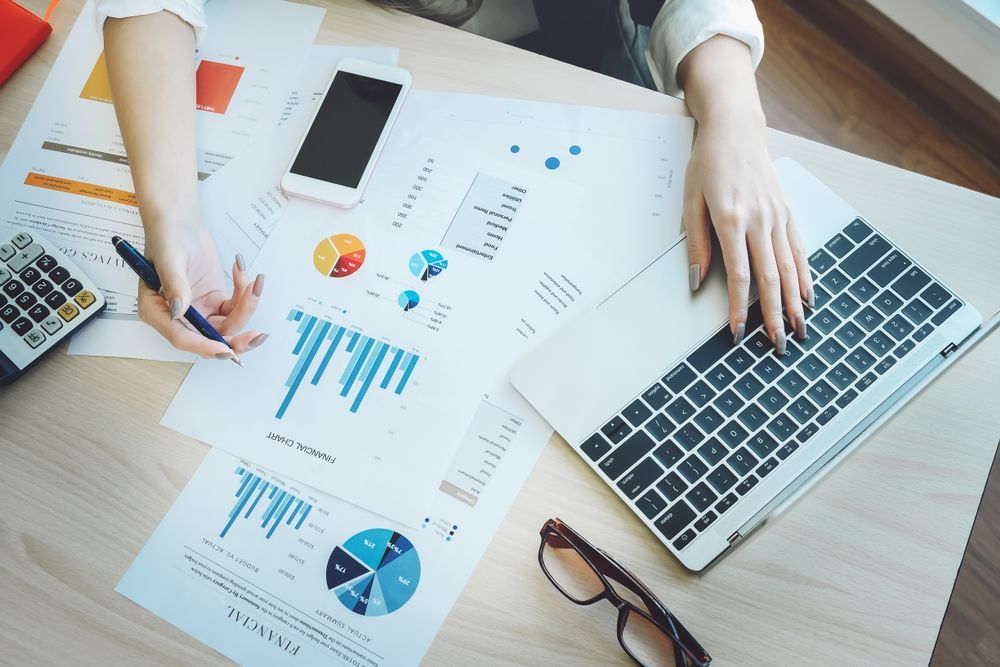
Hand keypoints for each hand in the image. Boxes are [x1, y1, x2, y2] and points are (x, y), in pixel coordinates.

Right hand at [138, 220, 267, 357]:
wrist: (180, 222)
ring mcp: (199, 310)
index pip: (182, 338)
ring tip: (254, 283)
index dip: (204, 347)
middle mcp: (179, 316)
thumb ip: (175, 285)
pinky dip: (245, 293)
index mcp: (157, 311)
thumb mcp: (169, 258)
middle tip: (257, 336)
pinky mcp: (215, 301)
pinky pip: (236, 307)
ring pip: (229, 325)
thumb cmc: (166, 236)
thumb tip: (180, 311)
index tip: (226, 350)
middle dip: (236, 340)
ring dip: (247, 307)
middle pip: (210, 339)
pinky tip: (242, 272)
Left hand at [683, 116, 811, 353]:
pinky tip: (807, 297)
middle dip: (774, 315)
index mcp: (732, 220)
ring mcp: (778, 216)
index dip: (740, 308)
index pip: (740, 275)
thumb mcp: (691, 202)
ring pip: (789, 268)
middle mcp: (761, 220)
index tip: (738, 332)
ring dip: (794, 303)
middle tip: (777, 345)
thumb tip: (697, 281)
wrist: (736, 130)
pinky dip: (804, 276)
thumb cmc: (709, 164)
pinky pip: (798, 250)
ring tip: (799, 330)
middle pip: (770, 278)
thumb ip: (697, 244)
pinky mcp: (787, 212)